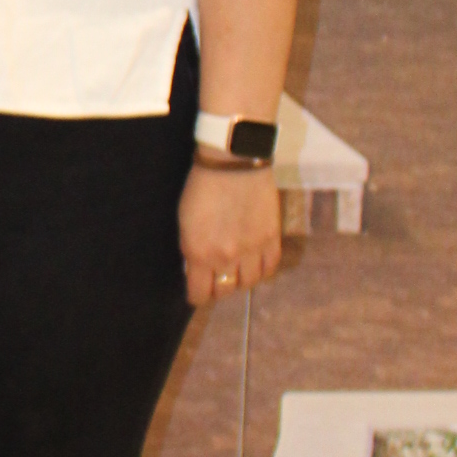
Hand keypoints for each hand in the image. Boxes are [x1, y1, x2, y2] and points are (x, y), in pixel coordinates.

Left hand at [179, 155, 282, 314]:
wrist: (233, 161)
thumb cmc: (201, 186)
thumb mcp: (184, 220)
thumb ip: (190, 248)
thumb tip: (194, 268)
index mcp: (199, 253)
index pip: (199, 293)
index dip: (197, 295)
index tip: (196, 291)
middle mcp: (226, 257)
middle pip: (225, 290)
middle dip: (218, 287)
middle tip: (215, 278)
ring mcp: (252, 250)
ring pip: (249, 283)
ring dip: (241, 279)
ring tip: (237, 270)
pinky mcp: (272, 239)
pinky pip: (270, 268)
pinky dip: (262, 270)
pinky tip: (255, 263)